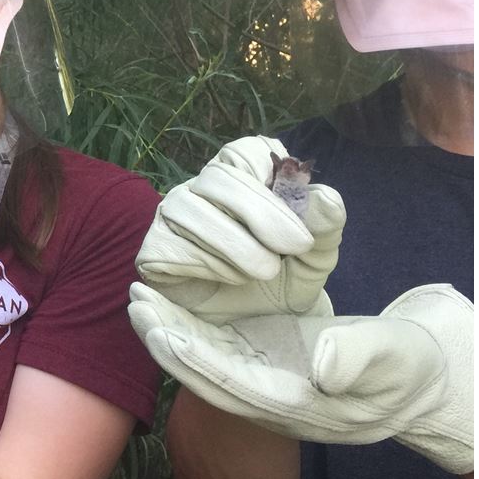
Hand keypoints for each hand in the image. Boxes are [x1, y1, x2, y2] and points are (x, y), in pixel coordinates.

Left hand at [129, 282, 472, 472]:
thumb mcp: (393, 359)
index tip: (162, 332)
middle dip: (166, 340)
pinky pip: (216, 344)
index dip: (194, 359)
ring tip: (138, 294)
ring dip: (169, 329)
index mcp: (294, 406)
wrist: (413, 378)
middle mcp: (267, 397)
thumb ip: (357, 359)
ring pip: (203, 357)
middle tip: (135, 301)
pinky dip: (190, 323)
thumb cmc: (405, 368)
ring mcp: (262, 379)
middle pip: (204, 373)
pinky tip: (168, 298)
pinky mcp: (264, 359)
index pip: (231, 385)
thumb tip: (322, 365)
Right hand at [136, 136, 344, 321]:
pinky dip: (208, 265)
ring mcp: (171, 216)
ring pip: (192, 210)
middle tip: (293, 248)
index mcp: (241, 175)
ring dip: (238, 246)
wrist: (259, 327)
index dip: (273, 179)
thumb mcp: (317, 256)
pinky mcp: (154, 249)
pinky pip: (172, 246)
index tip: (299, 216)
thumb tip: (324, 197)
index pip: (243, 151)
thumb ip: (324, 224)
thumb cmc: (285, 280)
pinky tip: (228, 279)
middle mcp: (201, 188)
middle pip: (217, 176)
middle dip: (261, 213)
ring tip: (264, 271)